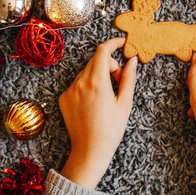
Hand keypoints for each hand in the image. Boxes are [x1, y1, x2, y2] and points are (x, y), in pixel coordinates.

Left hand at [60, 38, 137, 189]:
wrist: (89, 151)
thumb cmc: (111, 130)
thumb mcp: (125, 103)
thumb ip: (128, 78)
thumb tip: (132, 60)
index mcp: (97, 82)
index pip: (103, 51)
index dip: (113, 43)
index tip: (122, 43)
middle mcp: (80, 83)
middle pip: (96, 60)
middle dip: (110, 64)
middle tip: (119, 80)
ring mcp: (69, 90)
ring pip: (86, 71)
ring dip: (98, 74)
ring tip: (107, 94)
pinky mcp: (63, 98)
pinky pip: (77, 83)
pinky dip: (88, 85)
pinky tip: (94, 102)